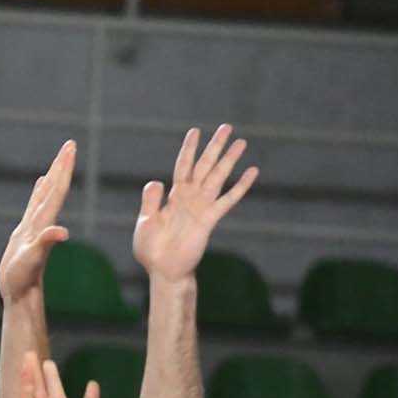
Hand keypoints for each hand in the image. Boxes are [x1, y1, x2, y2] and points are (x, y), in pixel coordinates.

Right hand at [0, 141, 75, 302]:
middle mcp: (42, 222)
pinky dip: (38, 192)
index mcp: (44, 223)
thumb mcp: (32, 260)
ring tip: (58, 161)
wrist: (19, 294)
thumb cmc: (22, 279)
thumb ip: (45, 244)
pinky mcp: (26, 233)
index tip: (71, 149)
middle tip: (70, 145)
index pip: (57, 190)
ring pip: (45, 195)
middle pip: (54, 189)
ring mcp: (35, 227)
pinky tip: (40, 185)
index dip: (63, 169)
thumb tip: (62, 232)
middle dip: (61, 167)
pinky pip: (34, 206)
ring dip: (52, 177)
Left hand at [133, 125, 257, 283]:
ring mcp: (202, 207)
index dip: (189, 149)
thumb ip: (150, 201)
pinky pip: (228, 199)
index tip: (195, 131)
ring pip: (219, 177)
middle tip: (227, 127)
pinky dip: (241, 186)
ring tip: (241, 142)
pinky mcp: (210, 219)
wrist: (164, 270)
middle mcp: (190, 197)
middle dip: (215, 146)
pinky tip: (252, 172)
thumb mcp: (145, 222)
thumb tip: (156, 181)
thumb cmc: (152, 249)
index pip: (183, 166)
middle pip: (205, 166)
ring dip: (229, 160)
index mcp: (173, 196)